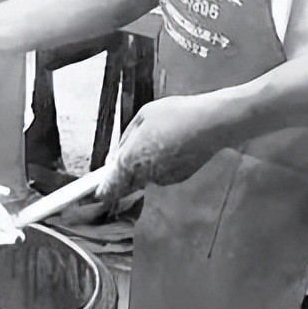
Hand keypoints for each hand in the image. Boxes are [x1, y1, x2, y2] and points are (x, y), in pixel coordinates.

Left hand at [96, 94, 229, 201]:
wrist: (212, 123)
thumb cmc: (176, 114)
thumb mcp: (143, 117)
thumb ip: (125, 139)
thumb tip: (115, 157)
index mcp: (132, 159)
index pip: (111, 186)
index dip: (102, 191)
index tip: (95, 193)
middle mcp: (147, 174)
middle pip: (127, 183)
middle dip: (123, 175)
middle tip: (126, 157)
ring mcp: (164, 178)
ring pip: (145, 177)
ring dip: (144, 167)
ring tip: (156, 141)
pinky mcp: (180, 178)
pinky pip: (162, 174)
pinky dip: (161, 165)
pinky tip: (171, 146)